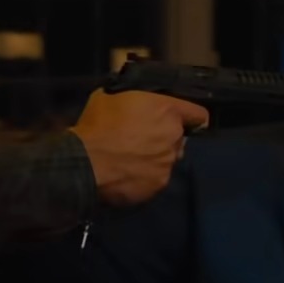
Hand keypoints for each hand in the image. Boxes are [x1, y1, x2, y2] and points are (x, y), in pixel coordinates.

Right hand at [69, 90, 208, 206]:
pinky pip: (155, 179)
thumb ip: (132, 98)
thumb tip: (132, 100)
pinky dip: (145, 178)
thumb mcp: (110, 96)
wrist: (85, 163)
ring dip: (155, 159)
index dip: (191, 117)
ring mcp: (167, 164)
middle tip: (142, 140)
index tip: (183, 120)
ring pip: (167, 160)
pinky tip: (127, 175)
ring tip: (131, 160)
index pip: (198, 114)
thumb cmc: (97, 125)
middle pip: (178, 138)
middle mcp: (174, 138)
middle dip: (164, 138)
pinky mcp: (157, 186)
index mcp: (167, 111)